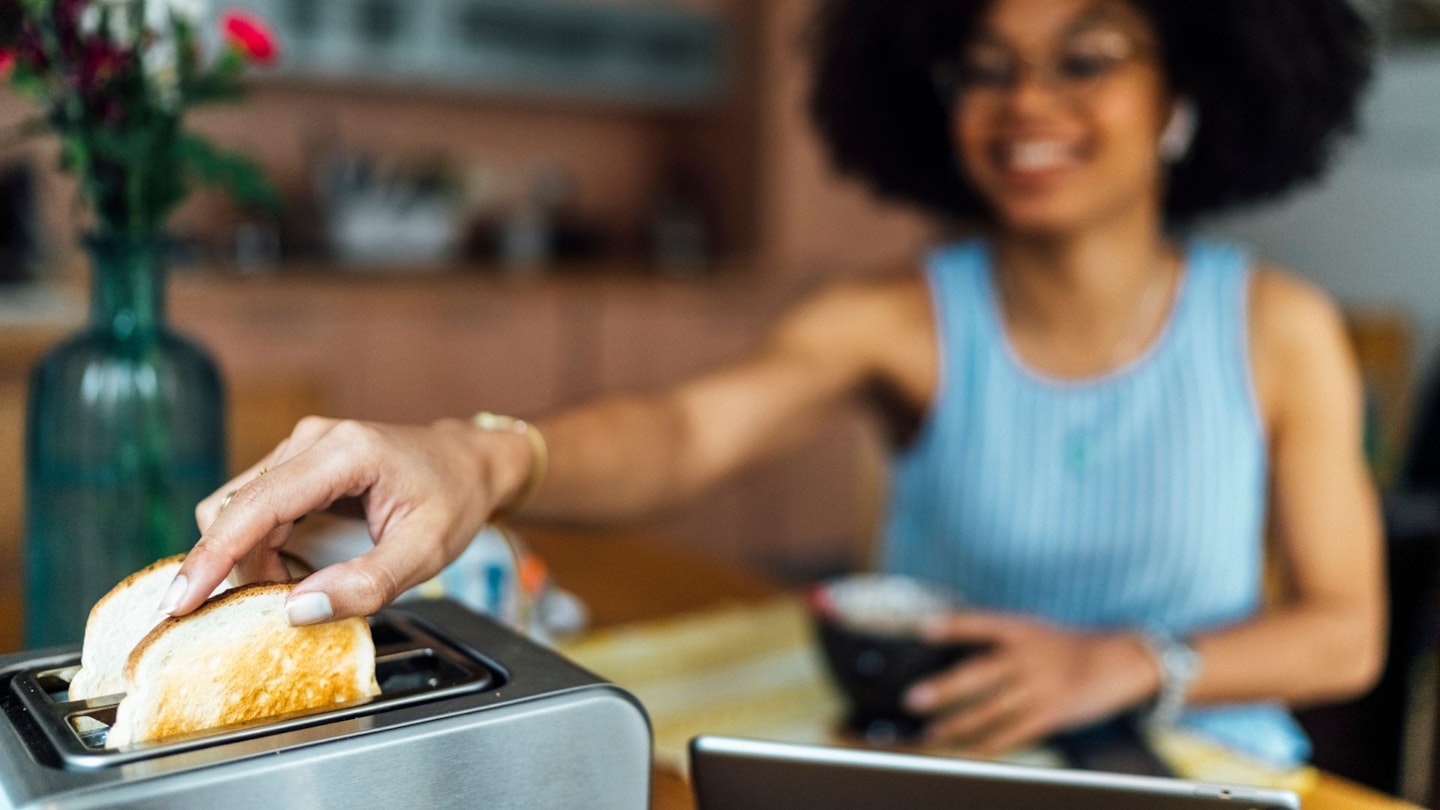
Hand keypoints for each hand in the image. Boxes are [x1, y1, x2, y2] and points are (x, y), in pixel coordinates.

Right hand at [161, 416, 534, 624]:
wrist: (470, 464)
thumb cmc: (454, 502)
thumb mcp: (425, 553)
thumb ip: (365, 585)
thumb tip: (295, 611)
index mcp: (345, 452)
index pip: (256, 505)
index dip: (212, 555)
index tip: (180, 602)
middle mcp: (312, 439)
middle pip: (236, 509)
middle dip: (239, 566)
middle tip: (282, 603)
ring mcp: (301, 446)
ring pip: (239, 510)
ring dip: (254, 559)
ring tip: (304, 581)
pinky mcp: (297, 461)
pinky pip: (256, 509)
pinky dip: (264, 547)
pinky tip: (300, 565)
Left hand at [903, 612, 1160, 755]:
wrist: (1118, 662)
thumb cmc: (1063, 646)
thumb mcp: (1033, 630)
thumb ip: (998, 640)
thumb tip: (949, 656)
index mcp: (1022, 629)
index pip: (982, 623)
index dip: (953, 624)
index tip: (924, 627)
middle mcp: (1030, 657)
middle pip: (980, 673)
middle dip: (944, 688)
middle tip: (912, 698)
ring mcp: (1041, 687)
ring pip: (991, 709)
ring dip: (957, 724)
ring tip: (930, 734)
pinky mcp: (1052, 714)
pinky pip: (1014, 732)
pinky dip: (988, 744)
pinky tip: (966, 752)